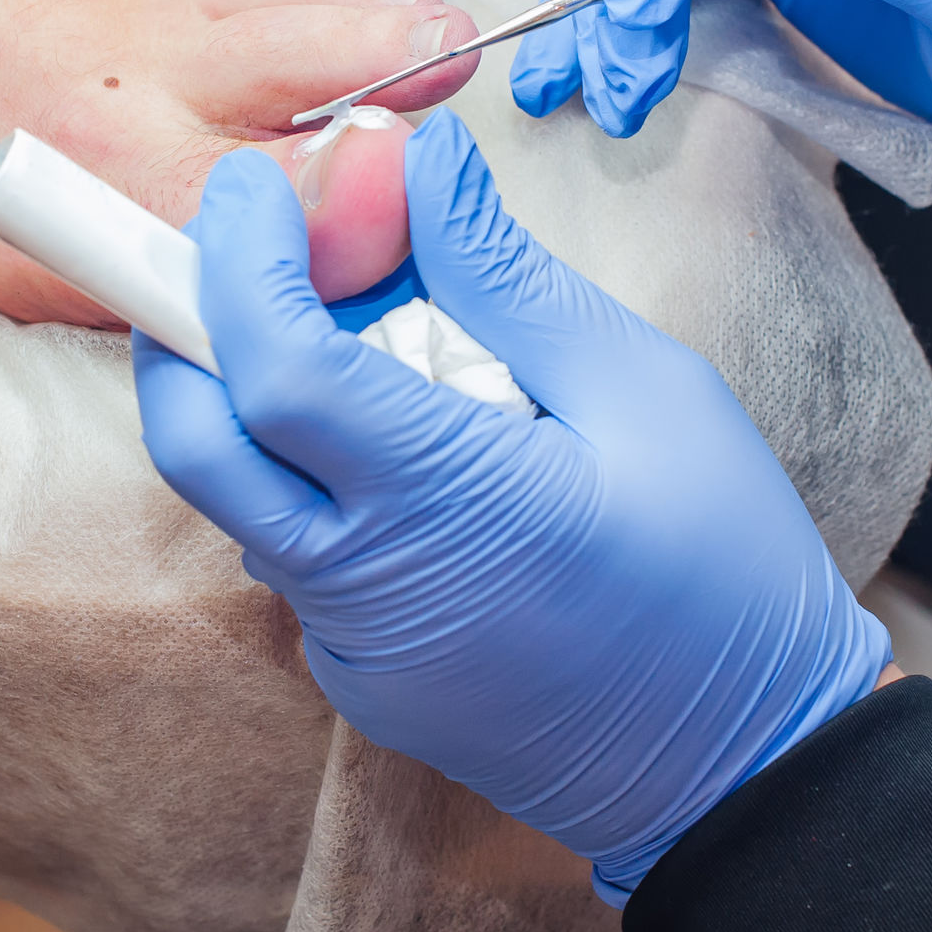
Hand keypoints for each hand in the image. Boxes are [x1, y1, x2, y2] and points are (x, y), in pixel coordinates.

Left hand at [134, 112, 891, 900]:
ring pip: (239, 497)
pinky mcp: (360, 683)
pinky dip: (312, 477)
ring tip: (373, 336)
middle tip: (244, 247)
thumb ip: (502, 273)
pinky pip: (295, 555)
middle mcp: (367, 589)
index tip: (253, 184)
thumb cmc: (726, 573)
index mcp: (446, 503)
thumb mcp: (644, 388)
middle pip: (196, 441)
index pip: (273, 364)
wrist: (749, 771)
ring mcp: (351, 649)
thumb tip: (417, 159)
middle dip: (183, 325)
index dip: (240, 257)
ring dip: (257, 399)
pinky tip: (413, 442)